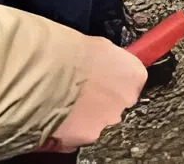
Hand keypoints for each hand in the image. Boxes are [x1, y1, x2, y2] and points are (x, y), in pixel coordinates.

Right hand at [40, 36, 145, 151]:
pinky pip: (79, 135)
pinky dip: (70, 130)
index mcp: (134, 74)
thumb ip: (107, 59)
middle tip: (80, 92)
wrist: (49, 73)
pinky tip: (56, 118)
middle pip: (116, 102)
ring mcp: (107, 120)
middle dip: (101, 100)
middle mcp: (126, 99)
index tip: (101, 77)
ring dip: (85, 116)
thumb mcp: (97, 46)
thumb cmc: (72, 51)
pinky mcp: (86, 137)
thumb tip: (102, 62)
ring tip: (64, 104)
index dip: (114, 79)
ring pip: (98, 121)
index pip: (131, 80)